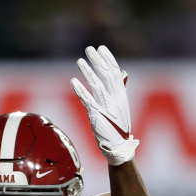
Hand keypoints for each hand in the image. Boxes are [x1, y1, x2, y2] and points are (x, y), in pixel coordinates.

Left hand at [71, 45, 138, 165]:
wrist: (118, 146)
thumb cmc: (118, 126)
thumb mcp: (121, 105)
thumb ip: (120, 89)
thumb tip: (122, 73)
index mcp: (121, 95)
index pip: (115, 73)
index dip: (108, 59)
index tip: (101, 48)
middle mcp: (115, 99)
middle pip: (106, 75)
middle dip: (98, 61)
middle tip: (89, 49)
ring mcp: (106, 107)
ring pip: (96, 85)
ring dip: (87, 72)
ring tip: (79, 61)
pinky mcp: (96, 115)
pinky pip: (87, 100)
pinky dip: (80, 90)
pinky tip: (73, 81)